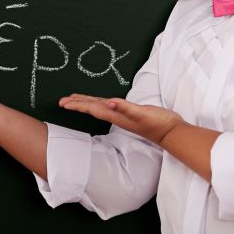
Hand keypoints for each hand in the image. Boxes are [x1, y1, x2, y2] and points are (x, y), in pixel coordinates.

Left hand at [58, 93, 183, 145]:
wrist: (172, 132)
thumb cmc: (158, 122)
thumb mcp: (142, 113)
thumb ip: (125, 108)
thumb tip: (109, 102)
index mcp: (117, 115)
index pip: (93, 108)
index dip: (78, 105)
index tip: (64, 103)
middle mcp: (117, 115)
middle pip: (92, 108)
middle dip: (77, 104)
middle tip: (61, 102)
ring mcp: (122, 115)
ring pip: (99, 107)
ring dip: (86, 103)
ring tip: (74, 101)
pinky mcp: (129, 113)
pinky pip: (110, 106)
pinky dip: (100, 103)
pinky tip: (100, 102)